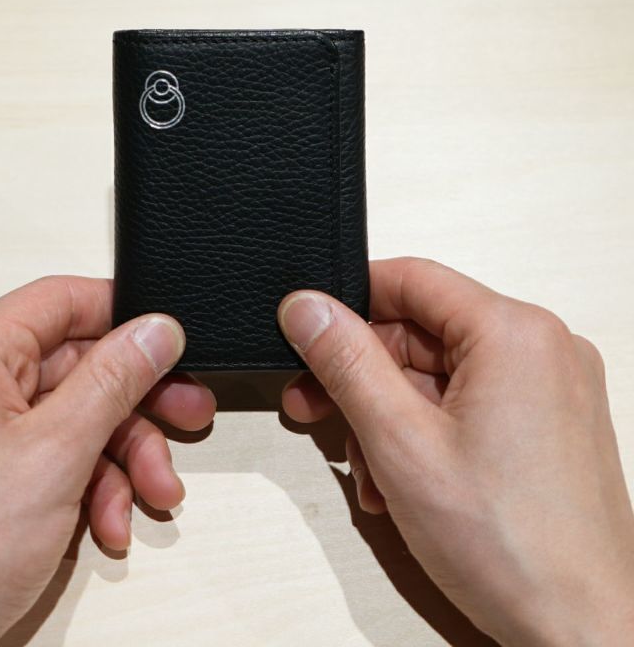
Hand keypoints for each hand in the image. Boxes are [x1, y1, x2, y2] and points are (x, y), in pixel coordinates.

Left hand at [0, 276, 214, 646]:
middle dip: (138, 404)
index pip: (62, 299)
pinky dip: (89, 485)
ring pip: (74, 416)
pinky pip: (52, 454)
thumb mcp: (57, 453)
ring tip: (153, 496)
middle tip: (189, 417)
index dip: (124, 315)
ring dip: (122, 457)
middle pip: (78, 365)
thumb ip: (114, 381)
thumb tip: (157, 330)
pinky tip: (109, 525)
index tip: (171, 344)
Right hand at [278, 258, 633, 645]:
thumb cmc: (512, 547)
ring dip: (387, 415)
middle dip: (360, 375)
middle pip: (421, 332)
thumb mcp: (400, 441)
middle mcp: (541, 349)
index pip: (411, 279)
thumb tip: (307, 307)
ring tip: (365, 468)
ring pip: (438, 374)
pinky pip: (465, 403)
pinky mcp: (545, 422)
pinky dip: (423, 431)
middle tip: (314, 404)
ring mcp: (548, 387)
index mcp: (515, 333)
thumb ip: (346, 362)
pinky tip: (398, 478)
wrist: (582, 632)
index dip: (350, 299)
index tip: (308, 326)